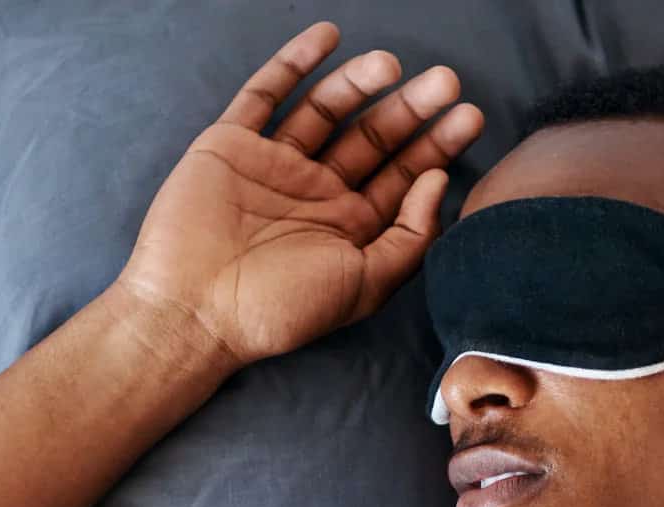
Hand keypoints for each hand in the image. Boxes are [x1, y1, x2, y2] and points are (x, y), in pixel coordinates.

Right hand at [114, 20, 483, 369]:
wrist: (194, 309)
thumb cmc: (280, 309)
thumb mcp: (364, 285)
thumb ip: (411, 237)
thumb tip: (438, 180)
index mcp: (350, 228)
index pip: (402, 177)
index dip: (437, 146)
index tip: (469, 116)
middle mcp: (317, 193)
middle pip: (373, 138)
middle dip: (411, 109)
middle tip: (446, 81)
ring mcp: (275, 165)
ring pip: (326, 111)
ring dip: (360, 83)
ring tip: (391, 64)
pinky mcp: (232, 144)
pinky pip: (265, 94)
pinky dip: (294, 64)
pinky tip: (327, 38)